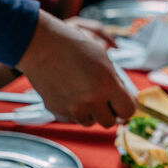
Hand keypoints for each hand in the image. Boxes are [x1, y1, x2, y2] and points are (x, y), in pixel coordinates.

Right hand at [17, 10, 134, 126]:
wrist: (39, 45)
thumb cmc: (73, 46)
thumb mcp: (103, 58)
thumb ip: (116, 82)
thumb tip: (126, 99)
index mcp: (106, 85)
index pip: (128, 111)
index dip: (126, 106)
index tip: (123, 101)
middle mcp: (90, 101)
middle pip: (109, 122)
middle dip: (109, 112)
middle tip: (103, 98)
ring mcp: (73, 109)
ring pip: (90, 122)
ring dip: (91, 112)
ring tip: (83, 92)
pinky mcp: (58, 112)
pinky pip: (73, 119)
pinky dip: (74, 110)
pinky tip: (69, 92)